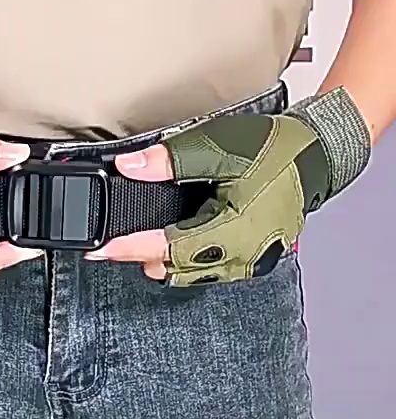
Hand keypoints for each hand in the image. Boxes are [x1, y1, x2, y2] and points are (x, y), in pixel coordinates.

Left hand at [85, 90, 370, 285]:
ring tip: (136, 240)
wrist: (319, 152)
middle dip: (140, 256)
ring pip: (192, 274)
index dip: (129, 248)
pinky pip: (210, 270)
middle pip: (176, 269)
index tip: (98, 247)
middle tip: (110, 241)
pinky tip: (172, 241)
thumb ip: (171, 159)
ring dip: (163, 260)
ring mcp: (249, 260)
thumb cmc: (279, 149)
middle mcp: (243, 254)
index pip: (168, 248)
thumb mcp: (220, 144)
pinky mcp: (252, 257)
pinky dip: (186, 259)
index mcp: (234, 230)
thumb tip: (129, 167)